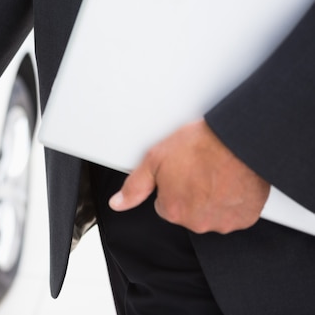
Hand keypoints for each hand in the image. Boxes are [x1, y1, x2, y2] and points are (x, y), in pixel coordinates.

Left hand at [109, 120, 270, 233]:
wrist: (238, 140)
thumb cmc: (200, 145)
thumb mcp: (155, 159)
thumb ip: (135, 186)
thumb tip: (117, 203)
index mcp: (172, 210)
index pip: (165, 206)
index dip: (172, 187)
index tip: (181, 172)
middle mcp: (197, 222)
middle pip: (188, 212)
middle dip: (191, 195)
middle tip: (199, 171)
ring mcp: (223, 222)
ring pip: (211, 214)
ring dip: (213, 199)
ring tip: (216, 174)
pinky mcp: (245, 218)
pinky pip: (235, 214)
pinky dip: (233, 201)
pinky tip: (231, 182)